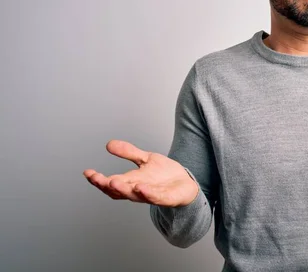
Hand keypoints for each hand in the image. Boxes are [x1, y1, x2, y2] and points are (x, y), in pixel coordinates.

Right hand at [83, 140, 198, 206]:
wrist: (185, 184)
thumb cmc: (164, 175)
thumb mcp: (146, 159)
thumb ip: (128, 152)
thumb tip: (109, 144)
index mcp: (131, 182)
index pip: (110, 183)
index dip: (98, 179)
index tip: (87, 172)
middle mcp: (137, 190)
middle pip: (117, 191)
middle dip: (105, 185)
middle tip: (96, 178)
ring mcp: (150, 195)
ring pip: (133, 195)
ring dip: (123, 190)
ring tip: (112, 182)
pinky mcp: (165, 198)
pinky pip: (155, 197)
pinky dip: (147, 193)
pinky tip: (140, 187)